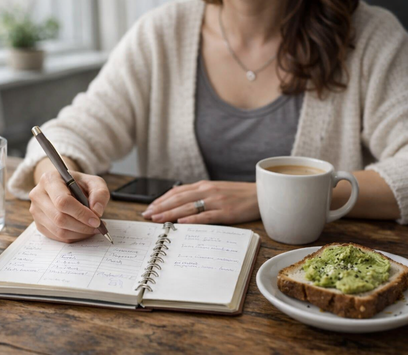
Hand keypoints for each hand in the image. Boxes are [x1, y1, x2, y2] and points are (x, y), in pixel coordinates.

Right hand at [29, 170, 109, 242]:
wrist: (65, 187)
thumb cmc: (79, 184)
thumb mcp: (94, 182)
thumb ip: (100, 193)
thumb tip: (97, 211)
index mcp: (50, 179)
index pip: (62, 201)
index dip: (81, 213)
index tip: (96, 220)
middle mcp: (38, 195)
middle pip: (59, 218)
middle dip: (82, 226)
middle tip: (98, 226)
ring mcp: (36, 211)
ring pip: (58, 230)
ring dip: (79, 233)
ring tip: (93, 229)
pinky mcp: (39, 224)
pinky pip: (57, 237)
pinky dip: (74, 237)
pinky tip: (83, 231)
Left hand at [141, 180, 259, 224]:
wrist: (263, 194)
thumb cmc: (238, 194)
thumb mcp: (216, 190)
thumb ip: (198, 194)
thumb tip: (179, 202)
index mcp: (203, 185)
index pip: (176, 192)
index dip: (161, 200)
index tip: (149, 207)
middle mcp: (207, 191)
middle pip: (178, 199)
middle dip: (161, 207)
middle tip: (147, 215)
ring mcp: (217, 201)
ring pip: (188, 207)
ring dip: (170, 213)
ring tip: (157, 219)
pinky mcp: (226, 212)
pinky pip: (206, 216)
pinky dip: (192, 219)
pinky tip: (181, 223)